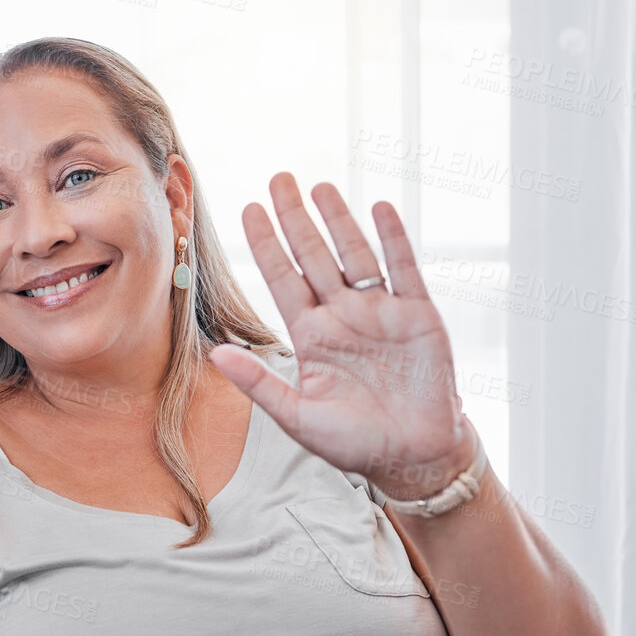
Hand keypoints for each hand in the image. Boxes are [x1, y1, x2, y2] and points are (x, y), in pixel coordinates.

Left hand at [209, 173, 474, 501]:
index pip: (282, 279)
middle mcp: (342, 316)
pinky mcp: (418, 315)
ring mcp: (380, 311)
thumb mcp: (297, 416)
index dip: (266, 245)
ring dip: (338, 220)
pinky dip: (392, 239)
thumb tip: (216, 355)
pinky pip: (403, 268)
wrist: (413, 457)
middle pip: (314, 256)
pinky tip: (378, 209)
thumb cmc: (353, 442)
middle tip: (279, 178)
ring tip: (319, 186)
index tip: (249, 209)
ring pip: (354, 254)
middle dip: (296, 218)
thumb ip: (259, 383)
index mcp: (311, 336)